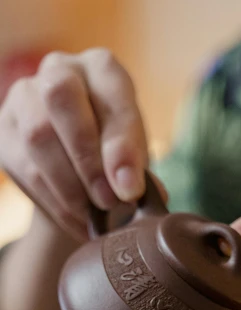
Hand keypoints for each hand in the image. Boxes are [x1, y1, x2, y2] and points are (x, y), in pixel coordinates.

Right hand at [0, 48, 148, 239]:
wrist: (79, 168)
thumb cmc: (113, 155)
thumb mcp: (135, 157)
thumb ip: (137, 170)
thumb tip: (131, 189)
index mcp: (102, 69)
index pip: (111, 96)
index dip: (121, 146)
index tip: (131, 189)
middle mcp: (60, 70)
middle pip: (61, 97)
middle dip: (88, 159)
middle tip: (109, 201)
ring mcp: (25, 96)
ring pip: (38, 134)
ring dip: (69, 185)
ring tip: (93, 215)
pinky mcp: (5, 129)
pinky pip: (25, 166)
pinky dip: (55, 201)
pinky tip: (77, 219)